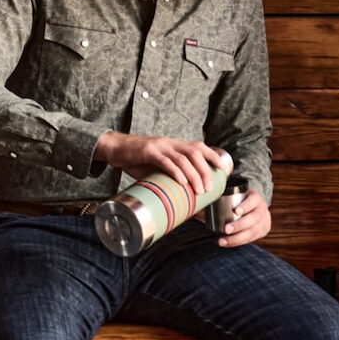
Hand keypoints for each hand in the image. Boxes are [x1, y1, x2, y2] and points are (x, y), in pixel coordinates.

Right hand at [96, 131, 227, 201]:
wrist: (116, 149)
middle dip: (205, 170)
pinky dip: (176, 172)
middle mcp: (170, 143)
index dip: (213, 156)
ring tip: (199, 189)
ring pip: (183, 158)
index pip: (199, 146)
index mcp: (174, 145)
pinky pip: (166, 161)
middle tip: (209, 188)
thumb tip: (181, 196)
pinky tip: (182, 182)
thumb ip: (168, 175)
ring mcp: (160, 146)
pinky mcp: (148, 151)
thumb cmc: (137, 160)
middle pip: (195, 153)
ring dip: (194, 174)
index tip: (222, 169)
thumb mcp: (156, 166)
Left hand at [211, 187, 271, 247]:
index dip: (246, 206)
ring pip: (253, 231)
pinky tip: (228, 243)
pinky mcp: (264, 230)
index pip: (252, 201)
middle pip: (253, 218)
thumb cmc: (239, 200)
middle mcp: (262, 209)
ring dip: (237, 238)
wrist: (256, 206)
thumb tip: (198, 208)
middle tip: (226, 229)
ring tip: (223, 241)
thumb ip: (219, 199)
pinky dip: (239, 242)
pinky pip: (252, 238)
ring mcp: (264, 221)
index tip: (236, 211)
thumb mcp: (234, 195)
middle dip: (239, 225)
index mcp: (256, 197)